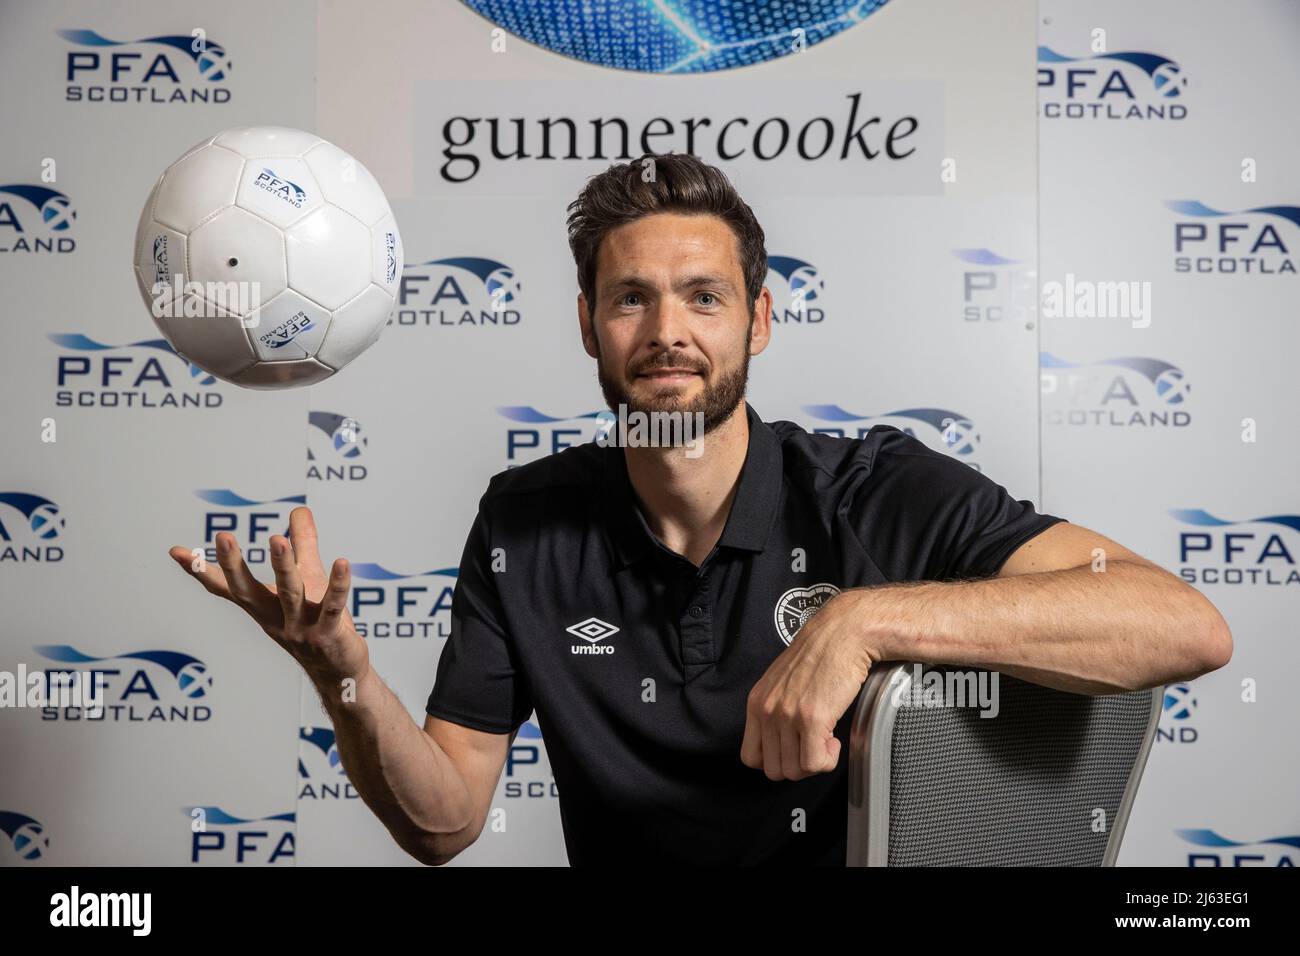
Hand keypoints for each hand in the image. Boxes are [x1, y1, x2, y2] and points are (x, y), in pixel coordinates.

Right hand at [167, 506, 368, 687]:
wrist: (341, 674)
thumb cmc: (319, 622)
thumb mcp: (308, 579)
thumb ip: (304, 544)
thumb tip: (299, 508)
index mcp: (263, 607)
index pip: (227, 587)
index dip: (202, 572)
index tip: (177, 552)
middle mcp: (275, 619)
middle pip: (249, 591)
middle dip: (234, 565)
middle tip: (222, 536)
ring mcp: (300, 629)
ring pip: (289, 595)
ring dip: (282, 568)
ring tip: (277, 539)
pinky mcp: (329, 635)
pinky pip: (332, 607)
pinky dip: (338, 585)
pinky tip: (342, 563)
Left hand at [740, 590, 880, 780]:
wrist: (843, 634)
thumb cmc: (821, 655)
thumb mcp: (783, 683)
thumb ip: (775, 710)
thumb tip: (782, 743)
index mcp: (757, 702)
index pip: (750, 757)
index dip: (775, 761)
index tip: (793, 750)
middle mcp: (767, 710)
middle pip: (773, 770)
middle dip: (798, 766)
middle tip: (814, 747)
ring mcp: (787, 715)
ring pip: (794, 771)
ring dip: (815, 762)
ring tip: (825, 740)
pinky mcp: (811, 718)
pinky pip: (815, 763)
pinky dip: (828, 760)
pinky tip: (834, 739)